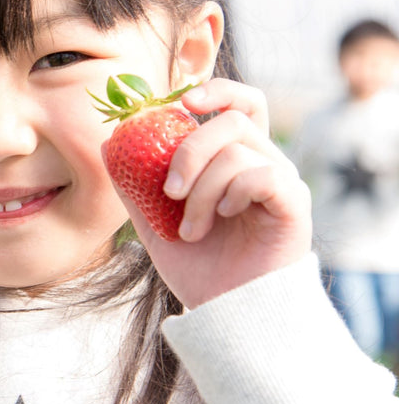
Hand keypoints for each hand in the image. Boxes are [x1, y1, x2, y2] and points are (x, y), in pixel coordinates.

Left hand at [112, 78, 311, 307]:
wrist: (225, 312)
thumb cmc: (197, 267)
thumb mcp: (152, 222)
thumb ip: (134, 183)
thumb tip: (109, 143)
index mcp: (234, 159)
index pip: (239, 103)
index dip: (217, 90)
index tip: (182, 102)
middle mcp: (263, 162)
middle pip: (232, 120)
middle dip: (190, 151)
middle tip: (169, 192)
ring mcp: (281, 181)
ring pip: (237, 151)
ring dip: (202, 191)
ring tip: (190, 230)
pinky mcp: (294, 203)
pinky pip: (263, 174)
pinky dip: (232, 193)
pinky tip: (222, 219)